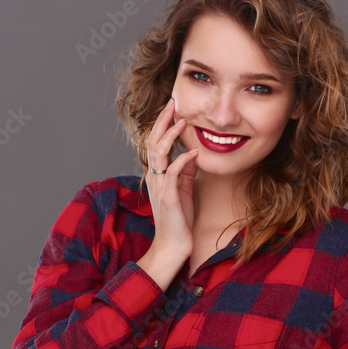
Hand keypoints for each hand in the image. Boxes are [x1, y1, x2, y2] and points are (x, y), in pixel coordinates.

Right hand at [144, 98, 198, 255]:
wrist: (174, 246)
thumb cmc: (179, 219)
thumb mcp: (184, 190)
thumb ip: (186, 171)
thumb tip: (192, 152)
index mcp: (157, 174)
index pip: (156, 143)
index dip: (163, 124)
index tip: (173, 108)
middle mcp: (155, 177)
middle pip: (153, 142)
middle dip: (163, 121)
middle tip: (173, 102)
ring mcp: (160, 187)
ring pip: (159, 153)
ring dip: (170, 135)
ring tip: (183, 120)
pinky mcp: (168, 198)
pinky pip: (173, 173)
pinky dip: (183, 160)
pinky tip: (194, 151)